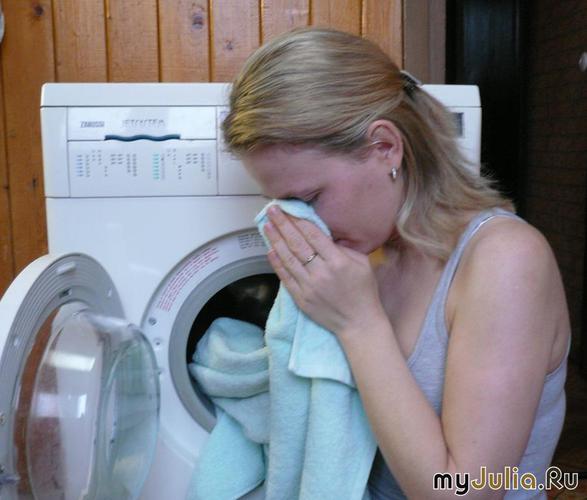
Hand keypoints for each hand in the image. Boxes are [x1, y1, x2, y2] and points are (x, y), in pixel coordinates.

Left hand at [263, 206, 385, 338]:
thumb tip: (322, 233)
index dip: (299, 220)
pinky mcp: (301, 299)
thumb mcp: (362, 263)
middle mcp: (321, 273)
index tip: (289, 209)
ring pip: (288, 259)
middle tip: (272, 210)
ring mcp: (309, 287)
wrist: (359, 323)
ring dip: (275, 240)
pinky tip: (270, 250)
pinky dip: (277, 263)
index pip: (313, 235)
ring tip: (267, 226)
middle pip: (297, 244)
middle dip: (283, 224)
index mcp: (338, 261)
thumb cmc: (363, 290)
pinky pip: (285, 278)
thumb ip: (343, 247)